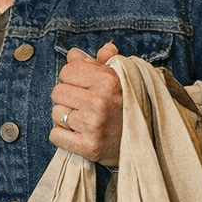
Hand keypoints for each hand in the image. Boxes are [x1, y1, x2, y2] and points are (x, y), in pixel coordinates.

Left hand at [49, 41, 122, 164]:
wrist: (146, 140)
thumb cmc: (129, 105)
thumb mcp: (122, 77)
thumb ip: (99, 62)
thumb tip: (74, 54)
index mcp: (108, 81)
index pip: (67, 70)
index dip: (73, 76)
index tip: (84, 85)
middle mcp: (100, 102)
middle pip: (58, 92)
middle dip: (68, 96)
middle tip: (84, 103)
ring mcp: (94, 126)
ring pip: (56, 113)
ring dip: (66, 116)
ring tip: (84, 119)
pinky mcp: (89, 147)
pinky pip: (55, 135)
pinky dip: (63, 135)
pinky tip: (79, 133)